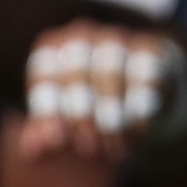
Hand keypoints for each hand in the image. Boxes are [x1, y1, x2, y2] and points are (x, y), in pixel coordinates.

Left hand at [21, 23, 186, 164]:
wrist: (140, 89)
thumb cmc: (90, 105)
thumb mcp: (64, 120)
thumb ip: (46, 134)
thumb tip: (34, 151)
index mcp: (53, 48)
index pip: (45, 75)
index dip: (50, 111)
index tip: (57, 143)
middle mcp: (82, 35)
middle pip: (76, 73)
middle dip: (81, 115)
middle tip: (88, 149)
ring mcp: (118, 38)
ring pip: (110, 75)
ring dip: (111, 117)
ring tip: (113, 150)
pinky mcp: (152, 47)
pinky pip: (145, 78)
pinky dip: (140, 110)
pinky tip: (138, 136)